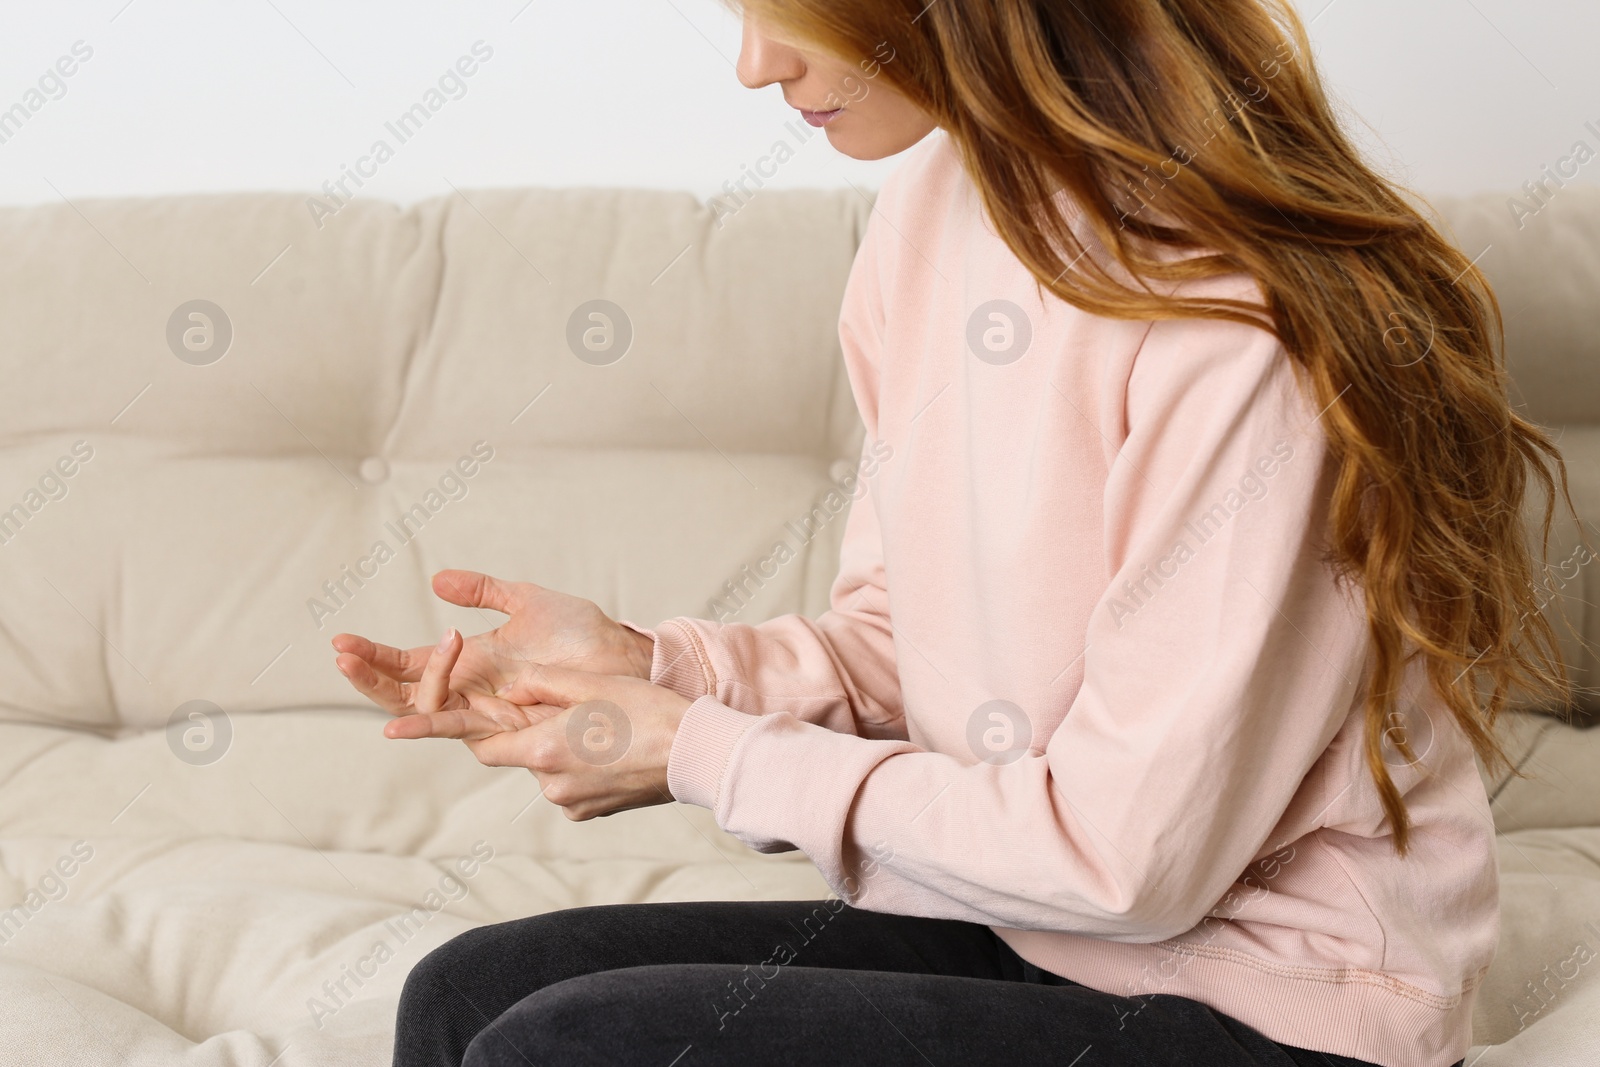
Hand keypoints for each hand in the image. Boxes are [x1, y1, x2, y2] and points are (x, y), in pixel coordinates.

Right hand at [331, 569, 654, 720]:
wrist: (621, 658)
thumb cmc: (581, 635)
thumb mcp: (526, 602)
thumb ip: (483, 591)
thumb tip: (437, 581)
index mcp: (468, 664)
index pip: (408, 664)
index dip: (374, 656)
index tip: (339, 640)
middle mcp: (470, 693)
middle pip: (404, 692)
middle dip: (368, 675)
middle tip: (342, 654)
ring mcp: (485, 713)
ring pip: (423, 708)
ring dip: (387, 689)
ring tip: (357, 664)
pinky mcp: (506, 727)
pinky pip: (458, 727)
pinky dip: (426, 721)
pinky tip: (399, 722)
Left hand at [415, 661, 692, 820]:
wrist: (695, 754)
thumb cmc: (648, 712)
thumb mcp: (592, 683)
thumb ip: (540, 682)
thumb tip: (506, 688)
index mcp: (545, 750)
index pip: (487, 744)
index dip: (473, 727)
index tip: (448, 720)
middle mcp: (552, 785)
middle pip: (520, 753)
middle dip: (533, 731)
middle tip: (569, 707)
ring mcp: (572, 803)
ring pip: (547, 768)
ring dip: (559, 747)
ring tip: (602, 726)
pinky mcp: (591, 813)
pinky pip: (570, 786)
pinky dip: (579, 767)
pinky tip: (611, 748)